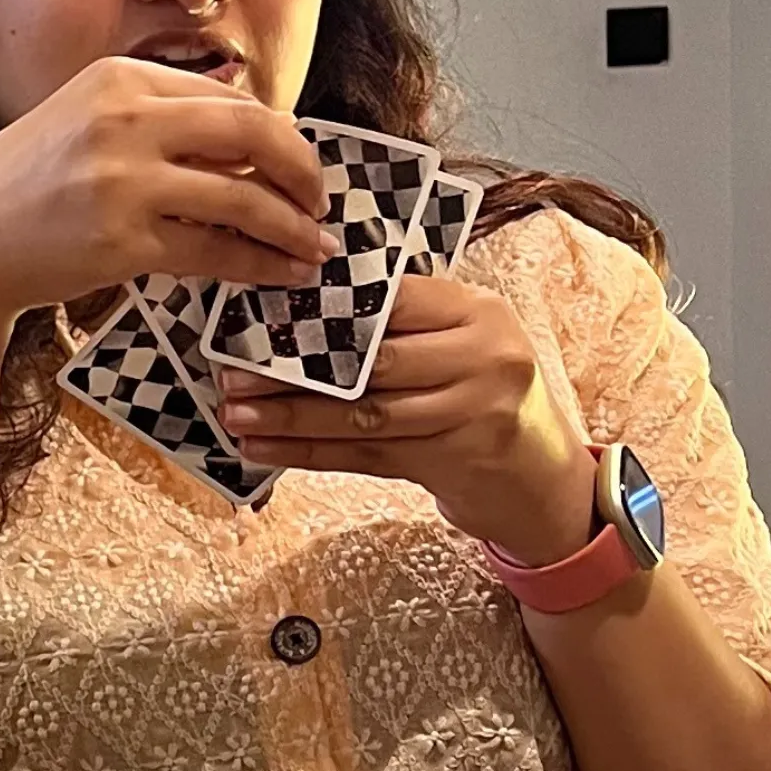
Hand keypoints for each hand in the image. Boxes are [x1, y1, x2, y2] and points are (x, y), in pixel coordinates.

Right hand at [0, 57, 326, 340]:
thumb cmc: (18, 192)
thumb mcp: (78, 123)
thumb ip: (149, 121)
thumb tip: (241, 143)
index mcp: (117, 77)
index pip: (225, 97)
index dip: (274, 133)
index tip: (293, 163)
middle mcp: (124, 119)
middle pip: (251, 130)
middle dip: (302, 167)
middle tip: (321, 200)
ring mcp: (123, 180)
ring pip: (243, 195)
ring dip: (291, 225)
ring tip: (313, 247)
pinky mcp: (123, 240)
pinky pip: (215, 250)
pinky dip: (258, 265)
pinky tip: (279, 274)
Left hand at [215, 272, 598, 559]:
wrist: (537, 470)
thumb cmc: (480, 391)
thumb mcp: (460, 341)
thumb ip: (403, 323)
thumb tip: (303, 311)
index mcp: (478, 311)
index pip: (391, 300)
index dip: (324, 309)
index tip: (265, 315)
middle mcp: (483, 355)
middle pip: (372, 360)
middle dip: (295, 368)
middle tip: (234, 370)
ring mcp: (471, 411)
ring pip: (363, 413)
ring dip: (291, 416)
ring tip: (237, 414)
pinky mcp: (449, 461)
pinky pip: (364, 455)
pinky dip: (308, 452)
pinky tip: (264, 448)